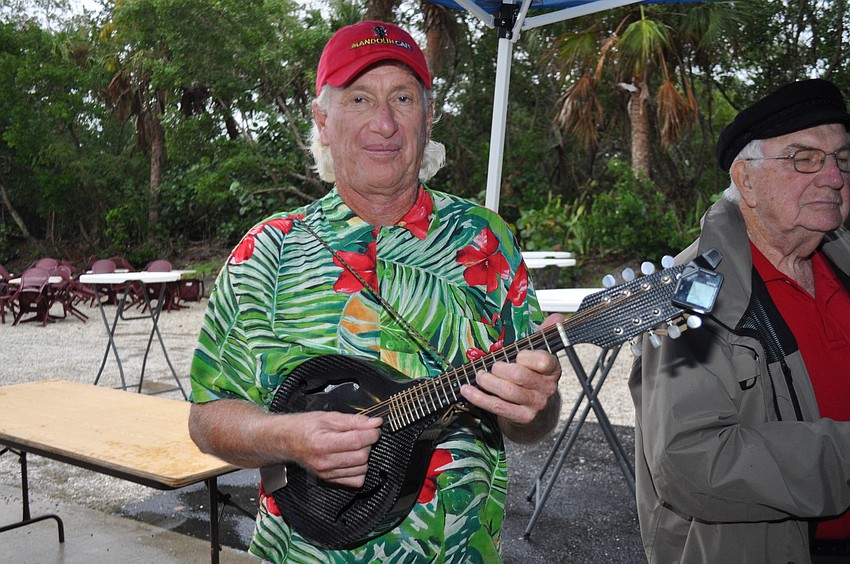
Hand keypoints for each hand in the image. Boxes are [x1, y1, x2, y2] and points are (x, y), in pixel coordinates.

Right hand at [282, 411, 382, 487]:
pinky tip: (352, 458)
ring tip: (355, 445)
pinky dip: (360, 470)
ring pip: (362, 469)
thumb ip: (354, 421)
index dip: (371, 433)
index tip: (374, 427)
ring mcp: (327, 473)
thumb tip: (375, 423)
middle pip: (361, 456)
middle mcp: (324, 462)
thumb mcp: (329, 417)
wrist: (287, 441)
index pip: (357, 441)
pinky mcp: (329, 480)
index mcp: (322, 443)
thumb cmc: (305, 427)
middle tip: (364, 434)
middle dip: (369, 443)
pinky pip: (356, 481)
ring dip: (365, 456)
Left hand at [459, 313, 562, 441]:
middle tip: (491, 365)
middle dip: (500, 368)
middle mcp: (547, 388)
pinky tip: (467, 390)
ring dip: (487, 381)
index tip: (516, 354)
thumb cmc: (534, 378)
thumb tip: (557, 317)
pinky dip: (478, 397)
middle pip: (519, 375)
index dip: (526, 356)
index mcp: (553, 370)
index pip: (543, 361)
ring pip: (507, 391)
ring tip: (479, 375)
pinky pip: (497, 406)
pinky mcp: (523, 417)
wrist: (539, 413)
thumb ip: (545, 335)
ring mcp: (536, 404)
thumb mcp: (539, 356)